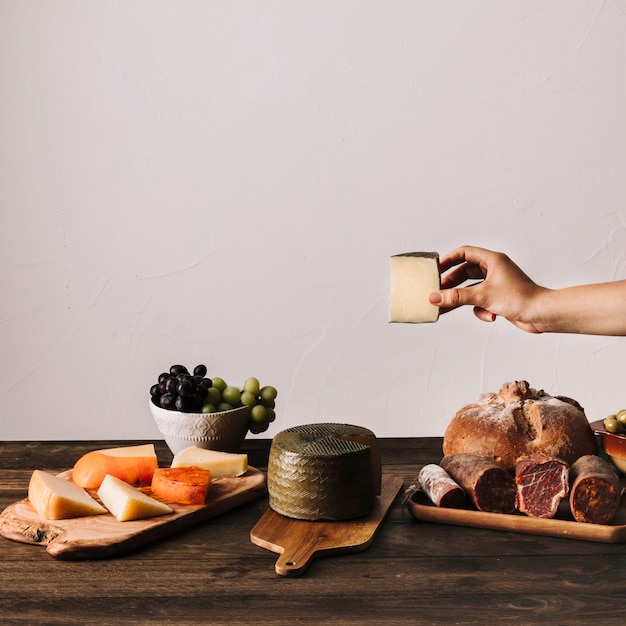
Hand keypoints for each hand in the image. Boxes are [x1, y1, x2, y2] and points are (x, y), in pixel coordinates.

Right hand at [428, 245, 546, 332]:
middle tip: (438, 291)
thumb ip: (456, 297)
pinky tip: (489, 316)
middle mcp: (494, 270)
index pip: (464, 253)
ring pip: (471, 289)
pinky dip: (481, 309)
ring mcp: (496, 284)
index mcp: (492, 260)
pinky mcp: (498, 298)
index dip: (449, 260)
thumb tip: (435, 297)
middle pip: (465, 272)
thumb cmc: (520, 298)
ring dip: (462, 299)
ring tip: (446, 307)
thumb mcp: (482, 296)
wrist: (542, 314)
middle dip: (452, 284)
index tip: (436, 269)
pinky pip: (480, 301)